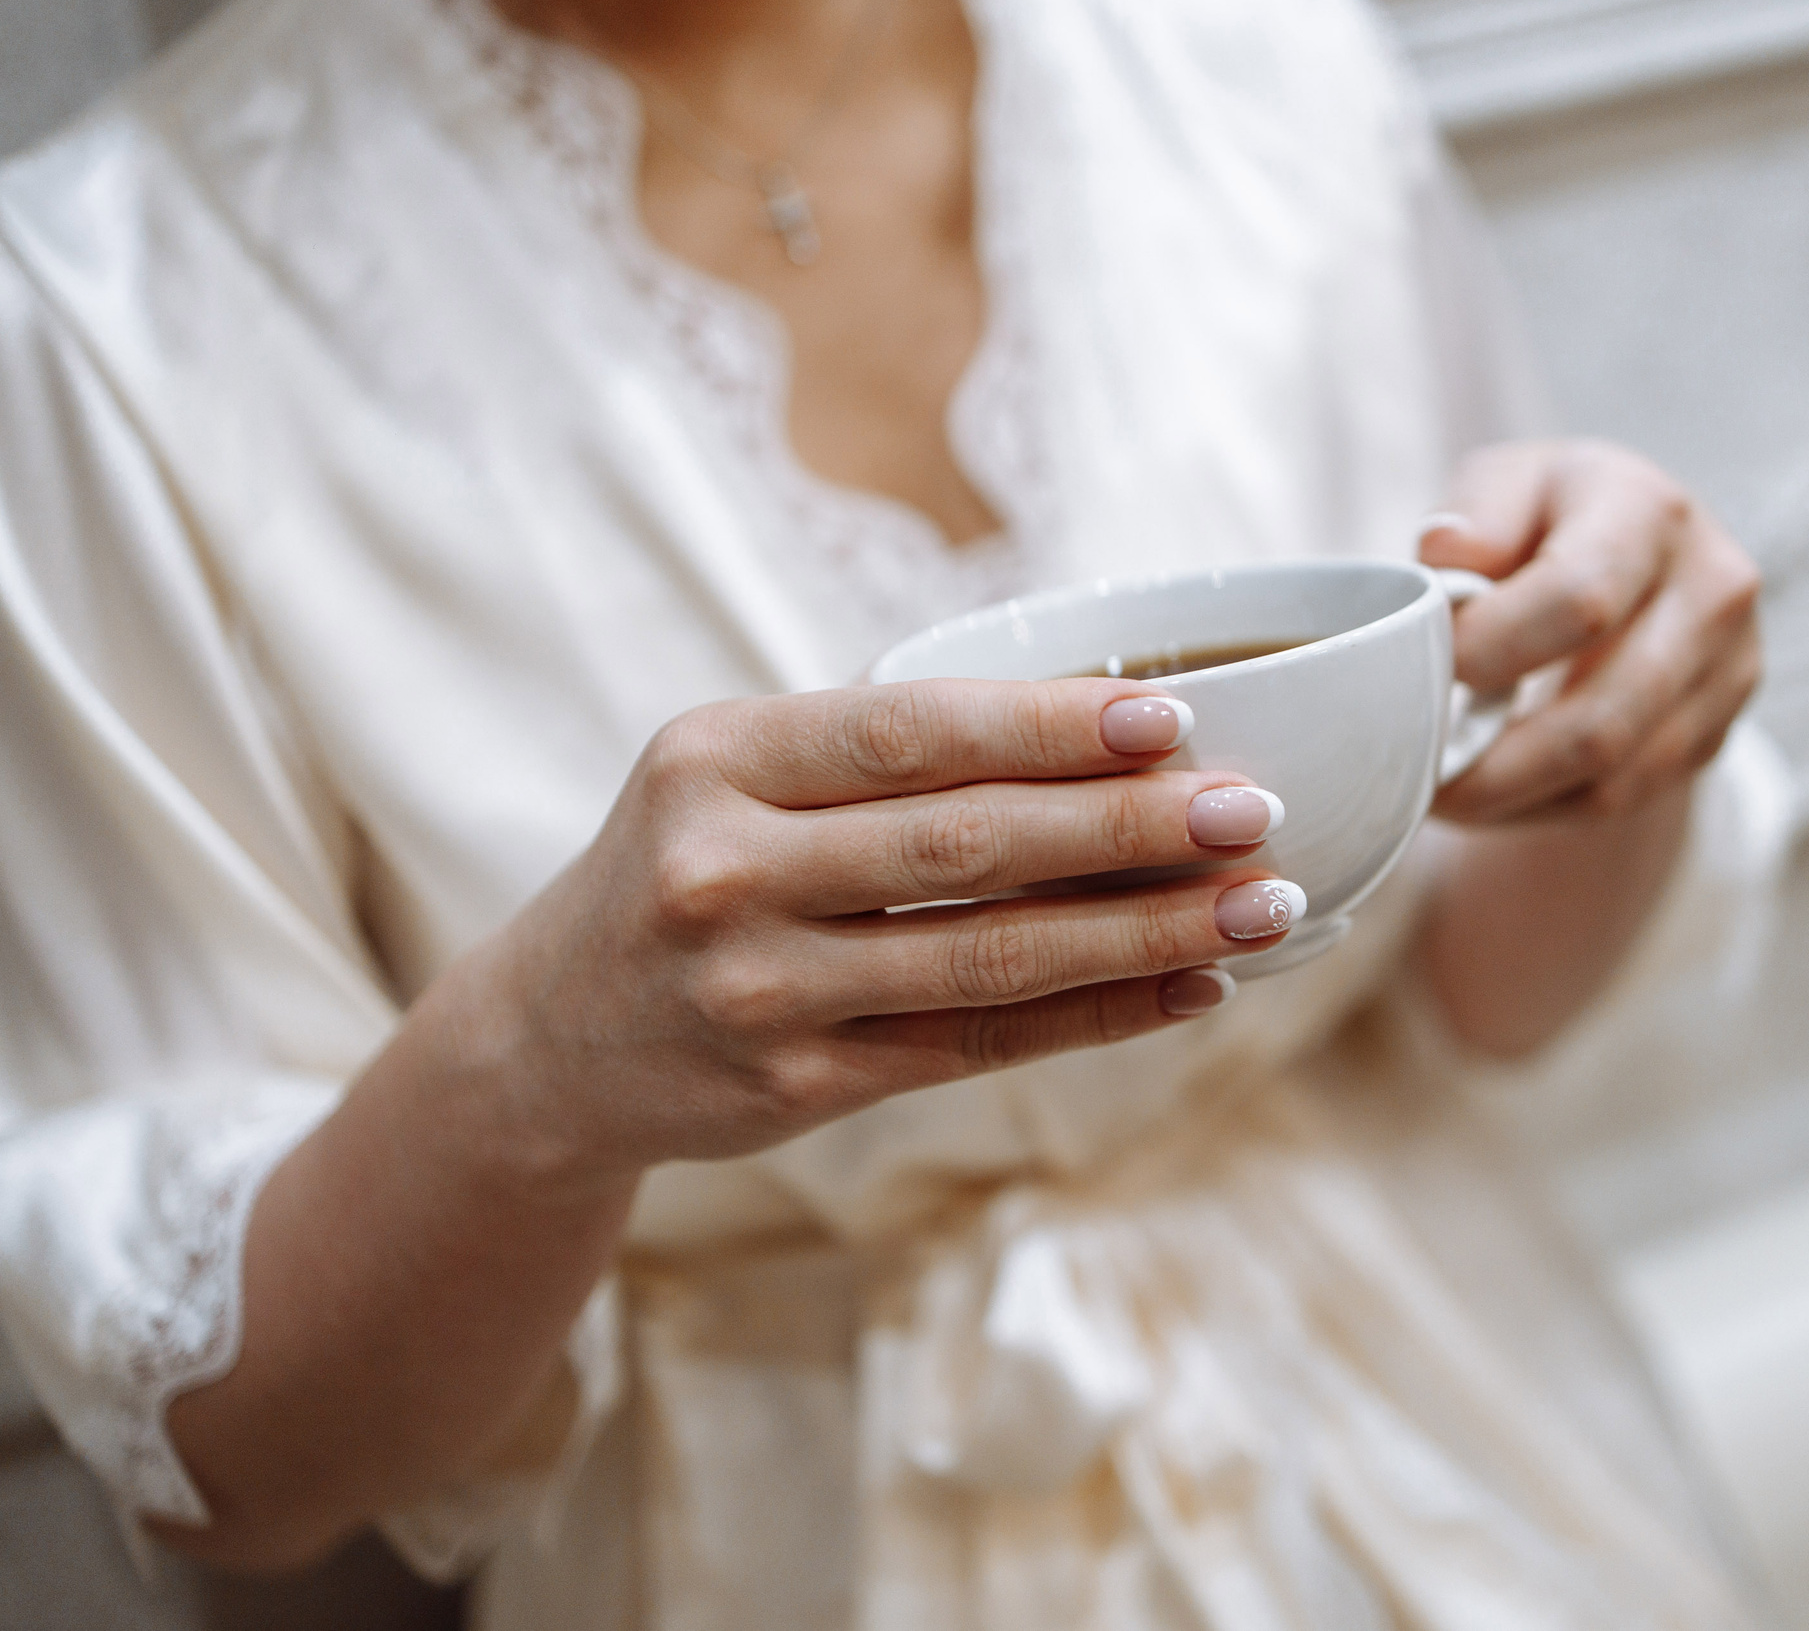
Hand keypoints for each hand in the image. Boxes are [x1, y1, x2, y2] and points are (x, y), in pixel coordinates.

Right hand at [494, 680, 1299, 1174]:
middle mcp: (725, 873)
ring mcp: (759, 994)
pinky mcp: (797, 1090)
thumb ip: (876, 753)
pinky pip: (976, 1047)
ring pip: (986, 959)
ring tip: (1259, 907)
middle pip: (964, 847)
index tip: (1170, 718)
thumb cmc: (684, 868)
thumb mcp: (731, 776)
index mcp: (714, 760)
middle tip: (1252, 812)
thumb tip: (1106, 726)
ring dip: (1142, 934)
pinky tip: (1189, 991)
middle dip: (1127, 828)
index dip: (1046, 726)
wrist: (549, 1043)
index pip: (906, 732)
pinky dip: (1096, 1018)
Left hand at [1422, 438, 1760, 823]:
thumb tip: (1445, 559)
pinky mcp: (1719, 728)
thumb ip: (1472, 516)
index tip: (1432, 666)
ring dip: (1513, 796)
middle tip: (1419, 763)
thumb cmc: (1549, 516)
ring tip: (1446, 785)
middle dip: (1493, 761)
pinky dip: (1545, 805)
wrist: (1636, 545)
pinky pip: (1624, 796)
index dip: (1492, 648)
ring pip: (1613, 775)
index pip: (1581, 599)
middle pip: (1601, 717)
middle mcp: (1711, 590)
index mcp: (1649, 511)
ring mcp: (1730, 668)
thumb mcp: (1503, 484)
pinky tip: (1496, 788)